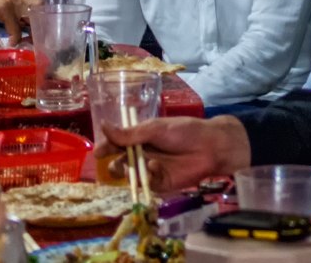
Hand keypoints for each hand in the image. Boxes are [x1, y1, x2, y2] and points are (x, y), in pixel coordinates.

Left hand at [0, 0, 36, 44]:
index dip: (15, 43)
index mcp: (6, 9)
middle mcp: (16, 2)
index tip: (10, 49)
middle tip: (26, 40)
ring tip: (29, 27)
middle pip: (34, 17)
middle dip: (34, 30)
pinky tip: (23, 13)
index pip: (17, 31)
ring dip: (36, 16)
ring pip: (36, 4)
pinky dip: (30, 4)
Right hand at [98, 115, 250, 190]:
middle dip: (115, 164)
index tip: (98, 153)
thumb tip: (103, 125)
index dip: (106, 148)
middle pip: (120, 163)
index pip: (117, 144)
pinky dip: (147, 176)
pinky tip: (155, 167)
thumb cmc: (186, 131)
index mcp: (141, 137)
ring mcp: (151, 170)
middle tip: (117, 162)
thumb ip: (130, 133)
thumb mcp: (155, 128)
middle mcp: (144, 154)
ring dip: (129, 171)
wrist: (212, 146)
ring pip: (130, 175)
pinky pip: (146, 184)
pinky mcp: (161, 183)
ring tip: (134, 165)